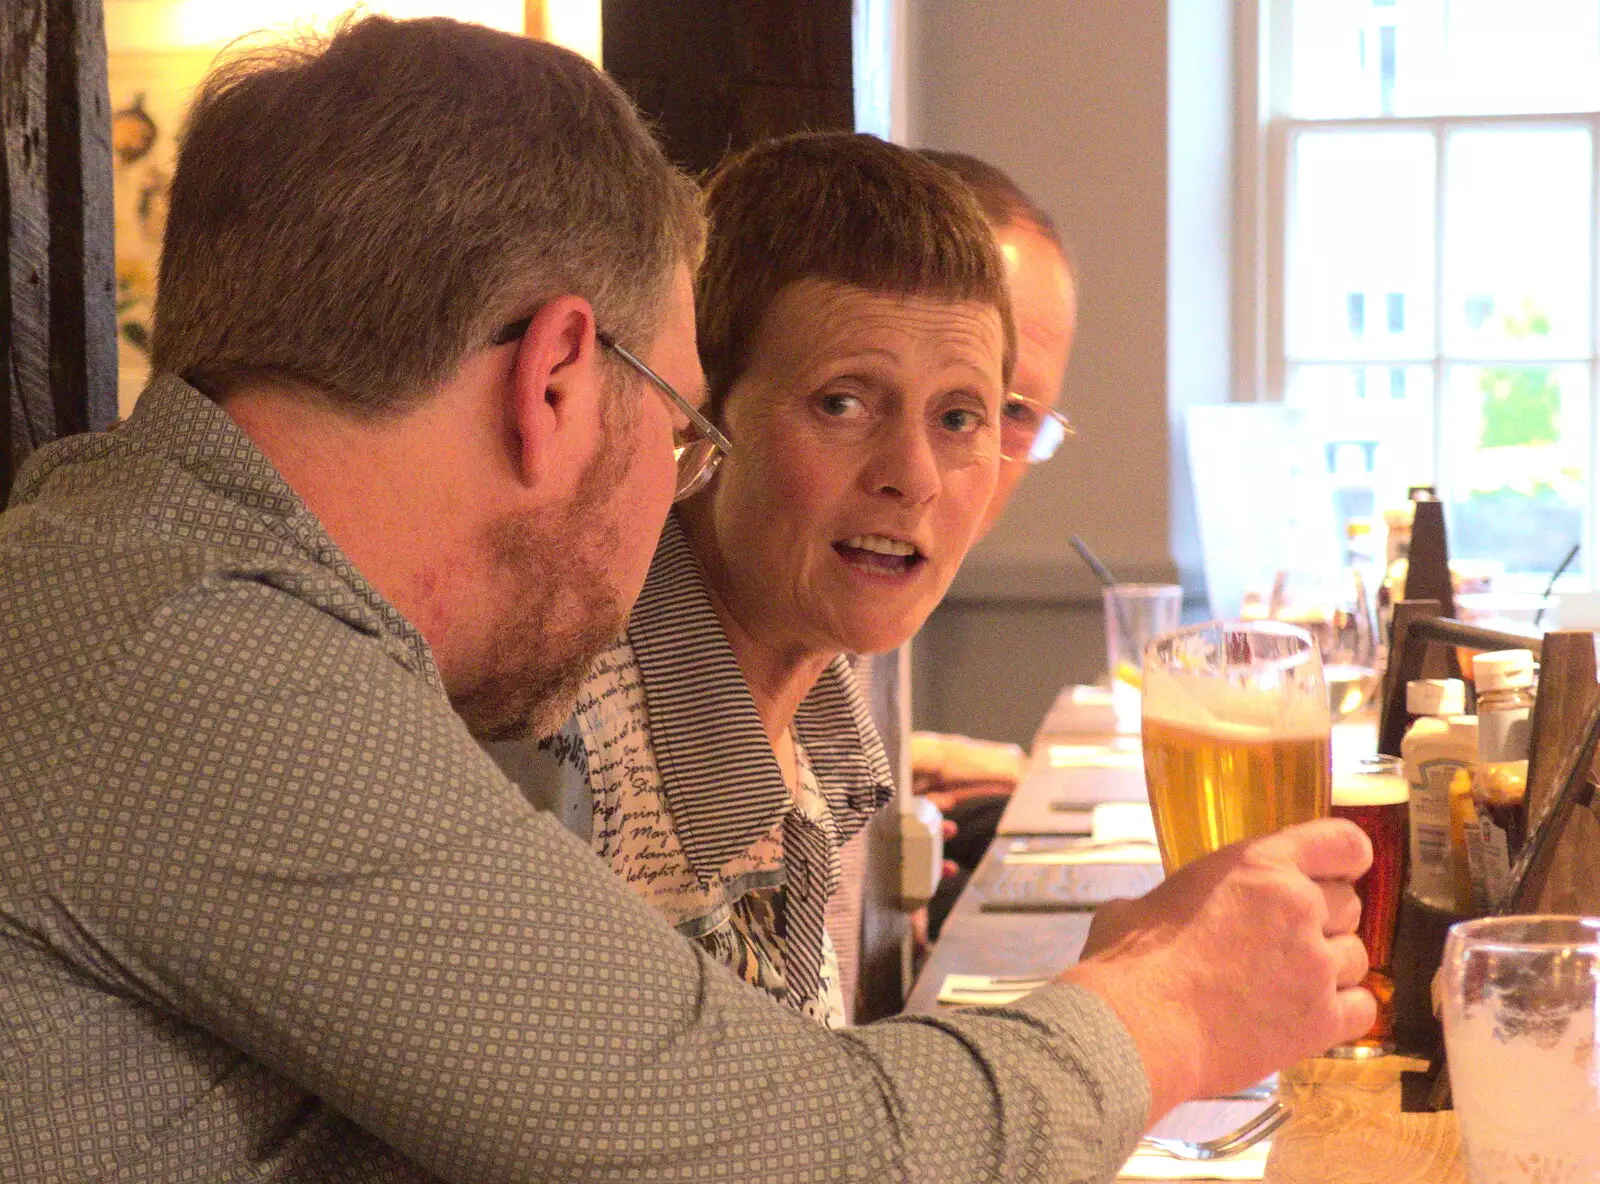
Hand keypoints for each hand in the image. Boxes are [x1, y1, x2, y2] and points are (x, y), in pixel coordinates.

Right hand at [1064, 818, 1373, 1119]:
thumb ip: (1174, 902)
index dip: (1346, 857)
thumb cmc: (1132, 963)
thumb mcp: (1146, 904)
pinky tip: (1311, 1014)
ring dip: (1331, 967)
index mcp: (1257, 865)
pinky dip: (1343, 1011)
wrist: (1140, 1027)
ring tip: (1291, 983)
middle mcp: (1297, 906)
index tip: (1341, 870)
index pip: (1340, 842)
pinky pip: (1363, 1008)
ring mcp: (1314, 965)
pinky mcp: (1321, 1021)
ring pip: (1357, 957)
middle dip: (1324, 920)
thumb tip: (1149, 916)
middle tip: (1287, 939)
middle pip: (1349, 904)